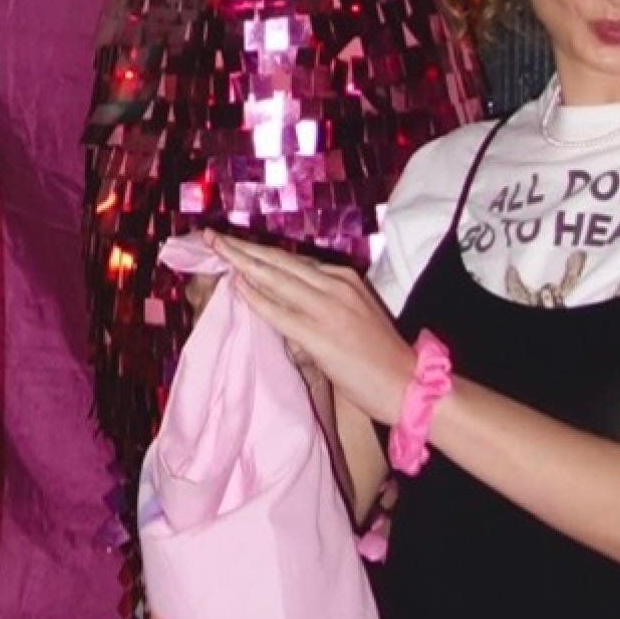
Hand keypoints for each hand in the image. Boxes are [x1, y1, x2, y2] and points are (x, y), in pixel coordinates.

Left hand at [205, 234, 413, 410]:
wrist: (408, 382)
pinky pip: (279, 311)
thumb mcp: (354, 314)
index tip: (236, 245)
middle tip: (211, 236)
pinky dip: (255, 297)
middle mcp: (335, 284)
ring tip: (215, 250)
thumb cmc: (381, 356)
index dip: (261, 253)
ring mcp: (327, 307)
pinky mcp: (320, 334)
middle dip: (242, 248)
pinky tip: (235, 286)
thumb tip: (288, 301)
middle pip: (279, 260)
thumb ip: (324, 303)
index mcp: (344, 278)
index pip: (293, 261)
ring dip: (241, 262)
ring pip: (275, 278)